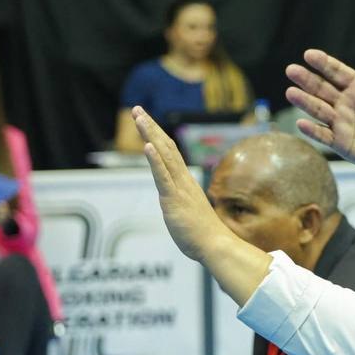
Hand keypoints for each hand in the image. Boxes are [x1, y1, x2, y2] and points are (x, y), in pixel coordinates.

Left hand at [132, 105, 226, 262]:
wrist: (216, 246)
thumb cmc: (204, 235)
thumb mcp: (190, 214)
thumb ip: (184, 205)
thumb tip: (180, 208)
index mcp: (186, 183)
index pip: (170, 153)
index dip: (158, 136)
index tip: (147, 121)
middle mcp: (183, 180)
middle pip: (166, 147)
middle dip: (151, 127)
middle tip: (138, 109)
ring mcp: (179, 188)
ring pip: (163, 155)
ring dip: (150, 135)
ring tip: (139, 117)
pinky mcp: (174, 199)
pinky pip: (163, 176)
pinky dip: (154, 160)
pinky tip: (147, 145)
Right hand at [285, 34, 354, 170]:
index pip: (336, 71)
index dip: (323, 63)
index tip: (309, 54)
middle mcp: (344, 101)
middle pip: (321, 88)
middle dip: (306, 80)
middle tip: (291, 70)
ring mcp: (340, 121)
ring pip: (319, 109)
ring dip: (305, 101)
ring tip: (291, 93)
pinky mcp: (340, 141)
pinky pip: (324, 135)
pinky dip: (313, 130)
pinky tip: (301, 123)